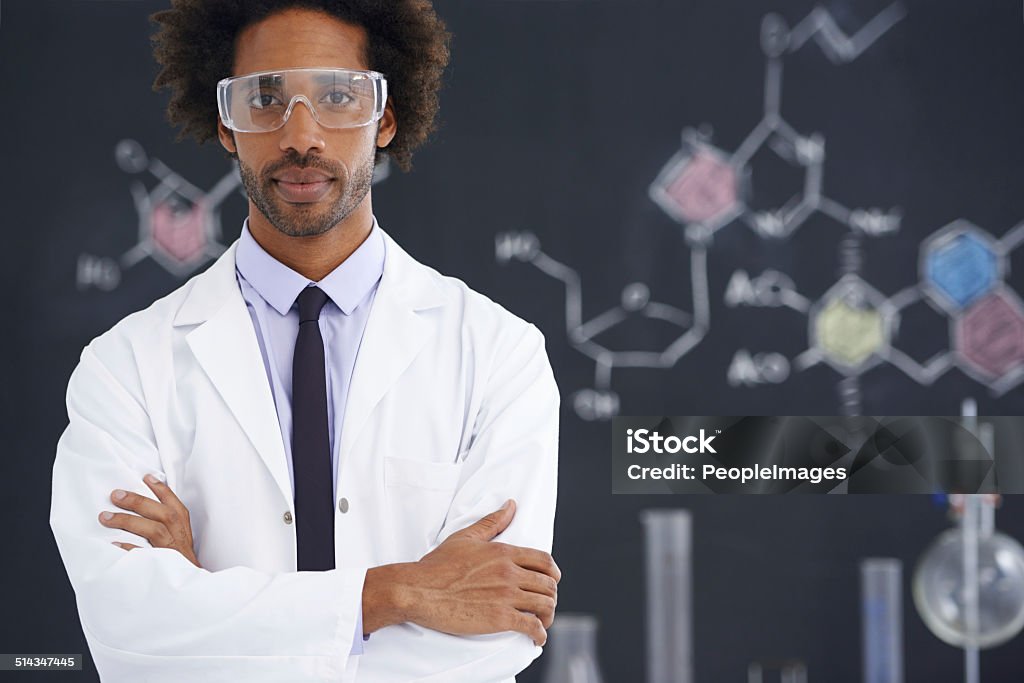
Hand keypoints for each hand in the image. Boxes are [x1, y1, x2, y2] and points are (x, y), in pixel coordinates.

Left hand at [99, 473, 201, 568]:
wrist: (189, 585)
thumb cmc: (179, 558)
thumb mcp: (179, 537)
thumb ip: (166, 522)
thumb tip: (141, 505)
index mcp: (183, 525)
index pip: (173, 503)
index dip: (161, 489)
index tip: (145, 477)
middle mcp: (179, 535)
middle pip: (162, 513)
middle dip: (138, 502)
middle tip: (116, 495)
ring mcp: (172, 550)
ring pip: (154, 530)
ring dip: (129, 521)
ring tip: (106, 517)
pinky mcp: (164, 565)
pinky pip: (144, 555)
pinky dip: (129, 548)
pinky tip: (113, 544)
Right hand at [364, 500, 559, 644]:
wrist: (418, 591)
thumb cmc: (437, 565)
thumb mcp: (466, 538)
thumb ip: (492, 522)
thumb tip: (511, 505)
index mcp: (504, 553)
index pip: (544, 561)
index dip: (553, 573)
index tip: (552, 581)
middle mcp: (509, 573)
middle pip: (548, 585)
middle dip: (551, 596)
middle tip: (545, 605)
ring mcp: (506, 596)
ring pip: (544, 605)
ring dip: (548, 616)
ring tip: (542, 622)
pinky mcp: (499, 619)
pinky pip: (532, 627)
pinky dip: (540, 634)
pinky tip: (537, 638)